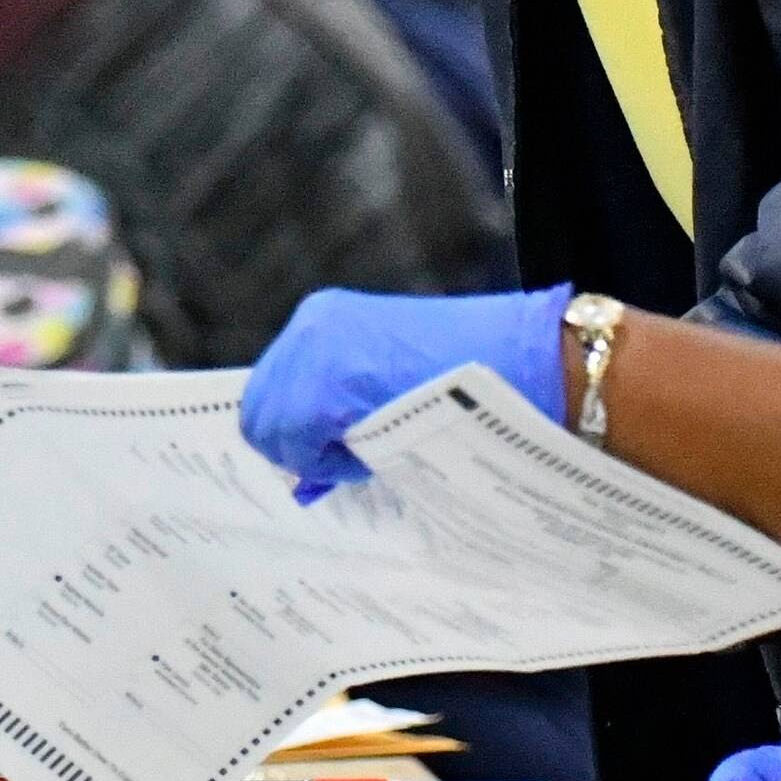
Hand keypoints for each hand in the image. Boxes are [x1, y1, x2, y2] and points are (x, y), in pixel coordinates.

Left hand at [238, 285, 570, 499]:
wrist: (521, 365)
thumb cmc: (468, 376)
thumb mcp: (388, 373)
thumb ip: (338, 403)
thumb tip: (302, 455)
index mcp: (322, 318)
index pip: (269, 390)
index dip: (296, 429)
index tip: (337, 445)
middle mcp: (307, 330)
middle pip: (258, 413)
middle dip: (299, 444)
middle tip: (356, 454)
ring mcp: (311, 360)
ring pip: (272, 434)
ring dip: (315, 453)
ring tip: (375, 449)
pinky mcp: (322, 395)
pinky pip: (298, 448)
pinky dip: (329, 462)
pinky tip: (377, 451)